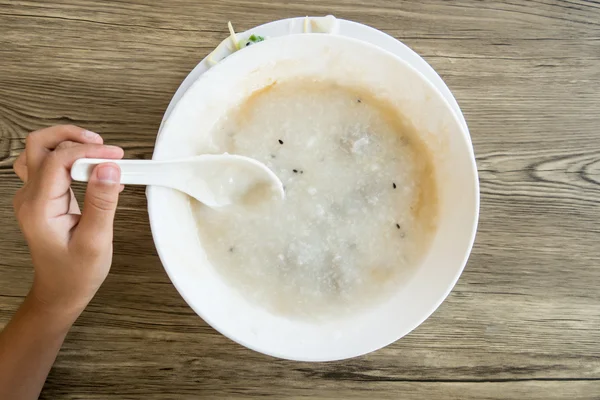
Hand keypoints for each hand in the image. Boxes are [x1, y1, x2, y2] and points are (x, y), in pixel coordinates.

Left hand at [13, 125, 123, 317]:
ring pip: (41, 152)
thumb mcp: (95, 240)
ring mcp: (34, 197)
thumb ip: (102, 202)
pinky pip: (52, 166)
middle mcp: (30, 198)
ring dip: (68, 144)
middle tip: (102, 145)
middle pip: (39, 145)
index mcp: (39, 208)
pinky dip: (73, 160)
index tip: (116, 156)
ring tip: (97, 152)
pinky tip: (96, 171)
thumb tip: (108, 168)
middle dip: (72, 137)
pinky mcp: (44, 198)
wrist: (61, 292)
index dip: (89, 151)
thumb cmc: (76, 273)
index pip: (59, 160)